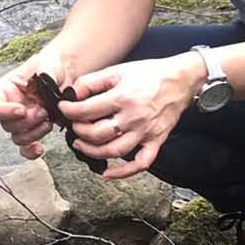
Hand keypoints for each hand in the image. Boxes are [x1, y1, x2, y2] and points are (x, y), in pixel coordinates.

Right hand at [0, 48, 71, 160]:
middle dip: (26, 122)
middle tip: (43, 111)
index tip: (21, 110)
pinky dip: (31, 152)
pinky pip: (26, 148)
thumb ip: (43, 76)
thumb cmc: (50, 66)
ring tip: (48, 121)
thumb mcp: (45, 65)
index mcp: (5, 90)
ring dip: (33, 133)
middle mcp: (9, 107)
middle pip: (7, 125)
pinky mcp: (33, 130)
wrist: (64, 74)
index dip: (3, 112)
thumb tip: (44, 88)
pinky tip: (40, 149)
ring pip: (18, 138)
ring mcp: (21, 121)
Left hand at [59, 56, 195, 178]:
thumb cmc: (150, 74)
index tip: (64, 109)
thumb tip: (73, 93)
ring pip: (114, 151)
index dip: (70, 111)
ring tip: (81, 145)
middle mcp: (133, 117)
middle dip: (79, 132)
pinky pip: (141, 163)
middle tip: (73, 127)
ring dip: (93, 152)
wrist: (181, 79)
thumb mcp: (118, 70)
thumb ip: (93, 81)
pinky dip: (123, 173)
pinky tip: (108, 174)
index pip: (87, 110)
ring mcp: (145, 132)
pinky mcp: (156, 141)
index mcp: (122, 97)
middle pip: (97, 134)